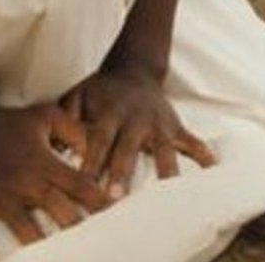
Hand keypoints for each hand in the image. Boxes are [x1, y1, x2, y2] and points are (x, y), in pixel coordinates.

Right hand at [0, 103, 111, 253]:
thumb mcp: (45, 116)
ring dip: (41, 244)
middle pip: (57, 210)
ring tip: (57, 256)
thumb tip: (98, 145)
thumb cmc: (9, 123)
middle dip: (76, 227)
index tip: (115, 213)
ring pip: (25, 229)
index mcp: (42, 162)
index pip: (79, 185)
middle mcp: (23, 183)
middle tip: (95, 242)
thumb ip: (75, 130)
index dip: (99, 200)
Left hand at [62, 61, 216, 192]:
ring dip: (165, 171)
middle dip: (123, 172)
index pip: (98, 139)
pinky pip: (192, 141)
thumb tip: (51, 146)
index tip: (86, 181)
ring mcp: (158, 123)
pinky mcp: (175, 126)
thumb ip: (64, 119)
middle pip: (129, 148)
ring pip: (165, 149)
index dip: (93, 159)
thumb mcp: (77, 96)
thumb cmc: (99, 90)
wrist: (134, 68)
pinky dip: (203, 155)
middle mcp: (135, 119)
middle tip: (117, 197)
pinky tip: (213, 170)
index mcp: (109, 112)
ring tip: (169, 194)